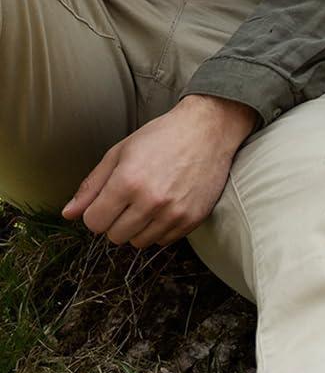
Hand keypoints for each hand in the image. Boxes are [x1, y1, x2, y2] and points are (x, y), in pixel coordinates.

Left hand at [61, 94, 256, 246]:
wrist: (209, 130)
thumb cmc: (162, 137)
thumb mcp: (120, 153)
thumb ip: (92, 185)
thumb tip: (68, 214)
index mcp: (128, 182)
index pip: (94, 223)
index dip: (97, 212)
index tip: (109, 200)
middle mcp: (151, 201)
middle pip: (115, 236)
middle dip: (116, 221)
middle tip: (130, 200)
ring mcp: (174, 212)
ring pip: (139, 243)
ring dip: (138, 228)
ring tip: (149, 203)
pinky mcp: (193, 219)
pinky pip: (164, 241)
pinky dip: (160, 229)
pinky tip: (166, 207)